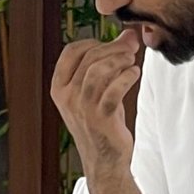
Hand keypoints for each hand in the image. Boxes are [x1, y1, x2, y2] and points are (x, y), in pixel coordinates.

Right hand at [51, 31, 143, 193]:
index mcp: (59, 87)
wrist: (104, 160)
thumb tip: (130, 33)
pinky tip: (134, 74)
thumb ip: (110, 62)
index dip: (94, 42)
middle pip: (89, 58)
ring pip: (98, 71)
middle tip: (131, 47)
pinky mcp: (100, 119)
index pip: (71, 51)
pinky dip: (127, 77)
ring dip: (119, 60)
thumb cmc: (102, 121)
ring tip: (131, 61)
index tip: (111, 44)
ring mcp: (82, 109)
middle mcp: (67, 97)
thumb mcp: (98, 89)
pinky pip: (114, 90)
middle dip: (113, 48)